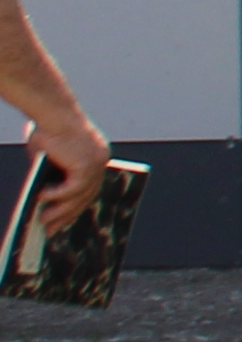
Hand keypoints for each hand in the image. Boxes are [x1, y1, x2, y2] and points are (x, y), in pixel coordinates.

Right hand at [25, 108, 105, 235]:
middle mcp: (101, 161)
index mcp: (95, 158)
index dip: (75, 207)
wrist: (51, 111)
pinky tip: (41, 199)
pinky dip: (57, 196)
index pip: (88, 188)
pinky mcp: (87, 164)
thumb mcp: (48, 155)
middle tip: (51, 230)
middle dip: (67, 215)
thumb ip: (51, 174)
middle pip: (86, 196)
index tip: (62, 221)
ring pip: (80, 196)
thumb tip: (44, 198)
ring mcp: (97, 163)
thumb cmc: (46, 128)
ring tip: (43, 221)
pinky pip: (73, 188)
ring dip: (60, 211)